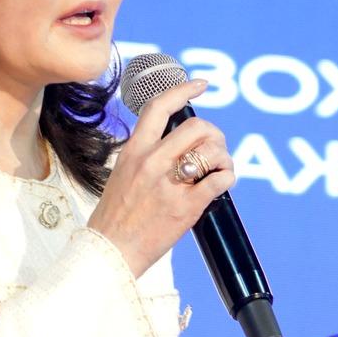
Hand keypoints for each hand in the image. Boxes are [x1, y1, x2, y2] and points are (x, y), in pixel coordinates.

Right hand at [86, 77, 236, 278]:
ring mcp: (169, 184)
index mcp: (134, 151)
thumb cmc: (117, 218)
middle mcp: (151, 162)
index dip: (182, 89)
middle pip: (196, 126)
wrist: (109, 253)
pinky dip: (228, 178)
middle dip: (214, 134)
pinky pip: (220, 180)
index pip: (158, 107)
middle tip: (215, 148)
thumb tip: (180, 147)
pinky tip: (223, 183)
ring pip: (212, 150)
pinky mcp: (186, 206)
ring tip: (220, 168)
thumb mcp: (123, 176)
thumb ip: (147, 158)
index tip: (200, 84)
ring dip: (224, 156)